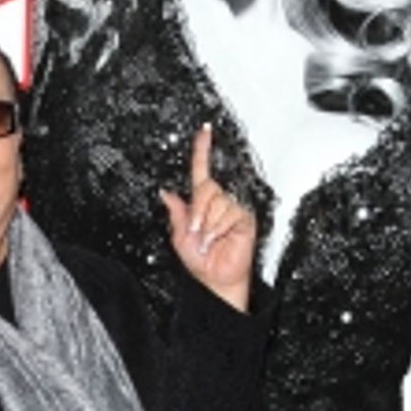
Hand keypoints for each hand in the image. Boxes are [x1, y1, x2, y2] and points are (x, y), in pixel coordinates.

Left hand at [161, 125, 255, 312]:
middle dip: (198, 209)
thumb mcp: (179, 236)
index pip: (202, 170)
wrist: (216, 279)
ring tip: (208, 238)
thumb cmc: (201, 261)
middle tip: (196, 229)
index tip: (204, 132)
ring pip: (217, 201)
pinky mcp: (244, 217)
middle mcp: (218, 202)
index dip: (203, 150)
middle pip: (207, 186)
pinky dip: (219, 227)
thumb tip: (166, 193)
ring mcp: (232, 209)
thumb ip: (176, 212)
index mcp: (202, 203)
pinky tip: (219, 238)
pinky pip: (229, 212)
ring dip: (208, 223)